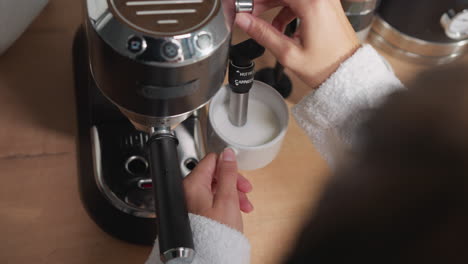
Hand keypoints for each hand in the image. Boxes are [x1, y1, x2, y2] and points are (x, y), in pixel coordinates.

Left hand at [183, 148, 252, 231]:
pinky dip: (225, 203)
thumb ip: (228, 173)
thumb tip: (228, 154)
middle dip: (233, 182)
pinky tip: (235, 212)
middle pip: (214, 175)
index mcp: (192, 184)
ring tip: (243, 206)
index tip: (239, 174)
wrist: (208, 256)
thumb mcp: (227, 198)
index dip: (228, 166)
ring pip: (215, 188)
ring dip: (232, 193)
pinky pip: (211, 201)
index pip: (211, 160)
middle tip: (245, 191)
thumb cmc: (215, 232)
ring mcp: (190, 203)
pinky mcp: (195, 213)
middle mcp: (187, 191)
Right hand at [236, 0, 359, 89]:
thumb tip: (243, 20)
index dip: (257, 0)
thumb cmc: (326, 66)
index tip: (245, 6)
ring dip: (273, 3)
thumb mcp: (288, 53)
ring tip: (261, 20)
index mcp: (313, 4)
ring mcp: (325, 0)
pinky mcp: (326, 6)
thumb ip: (263, 33)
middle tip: (249, 12)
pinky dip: (286, 8)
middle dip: (263, 1)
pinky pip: (300, 0)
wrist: (347, 74)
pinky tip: (279, 25)